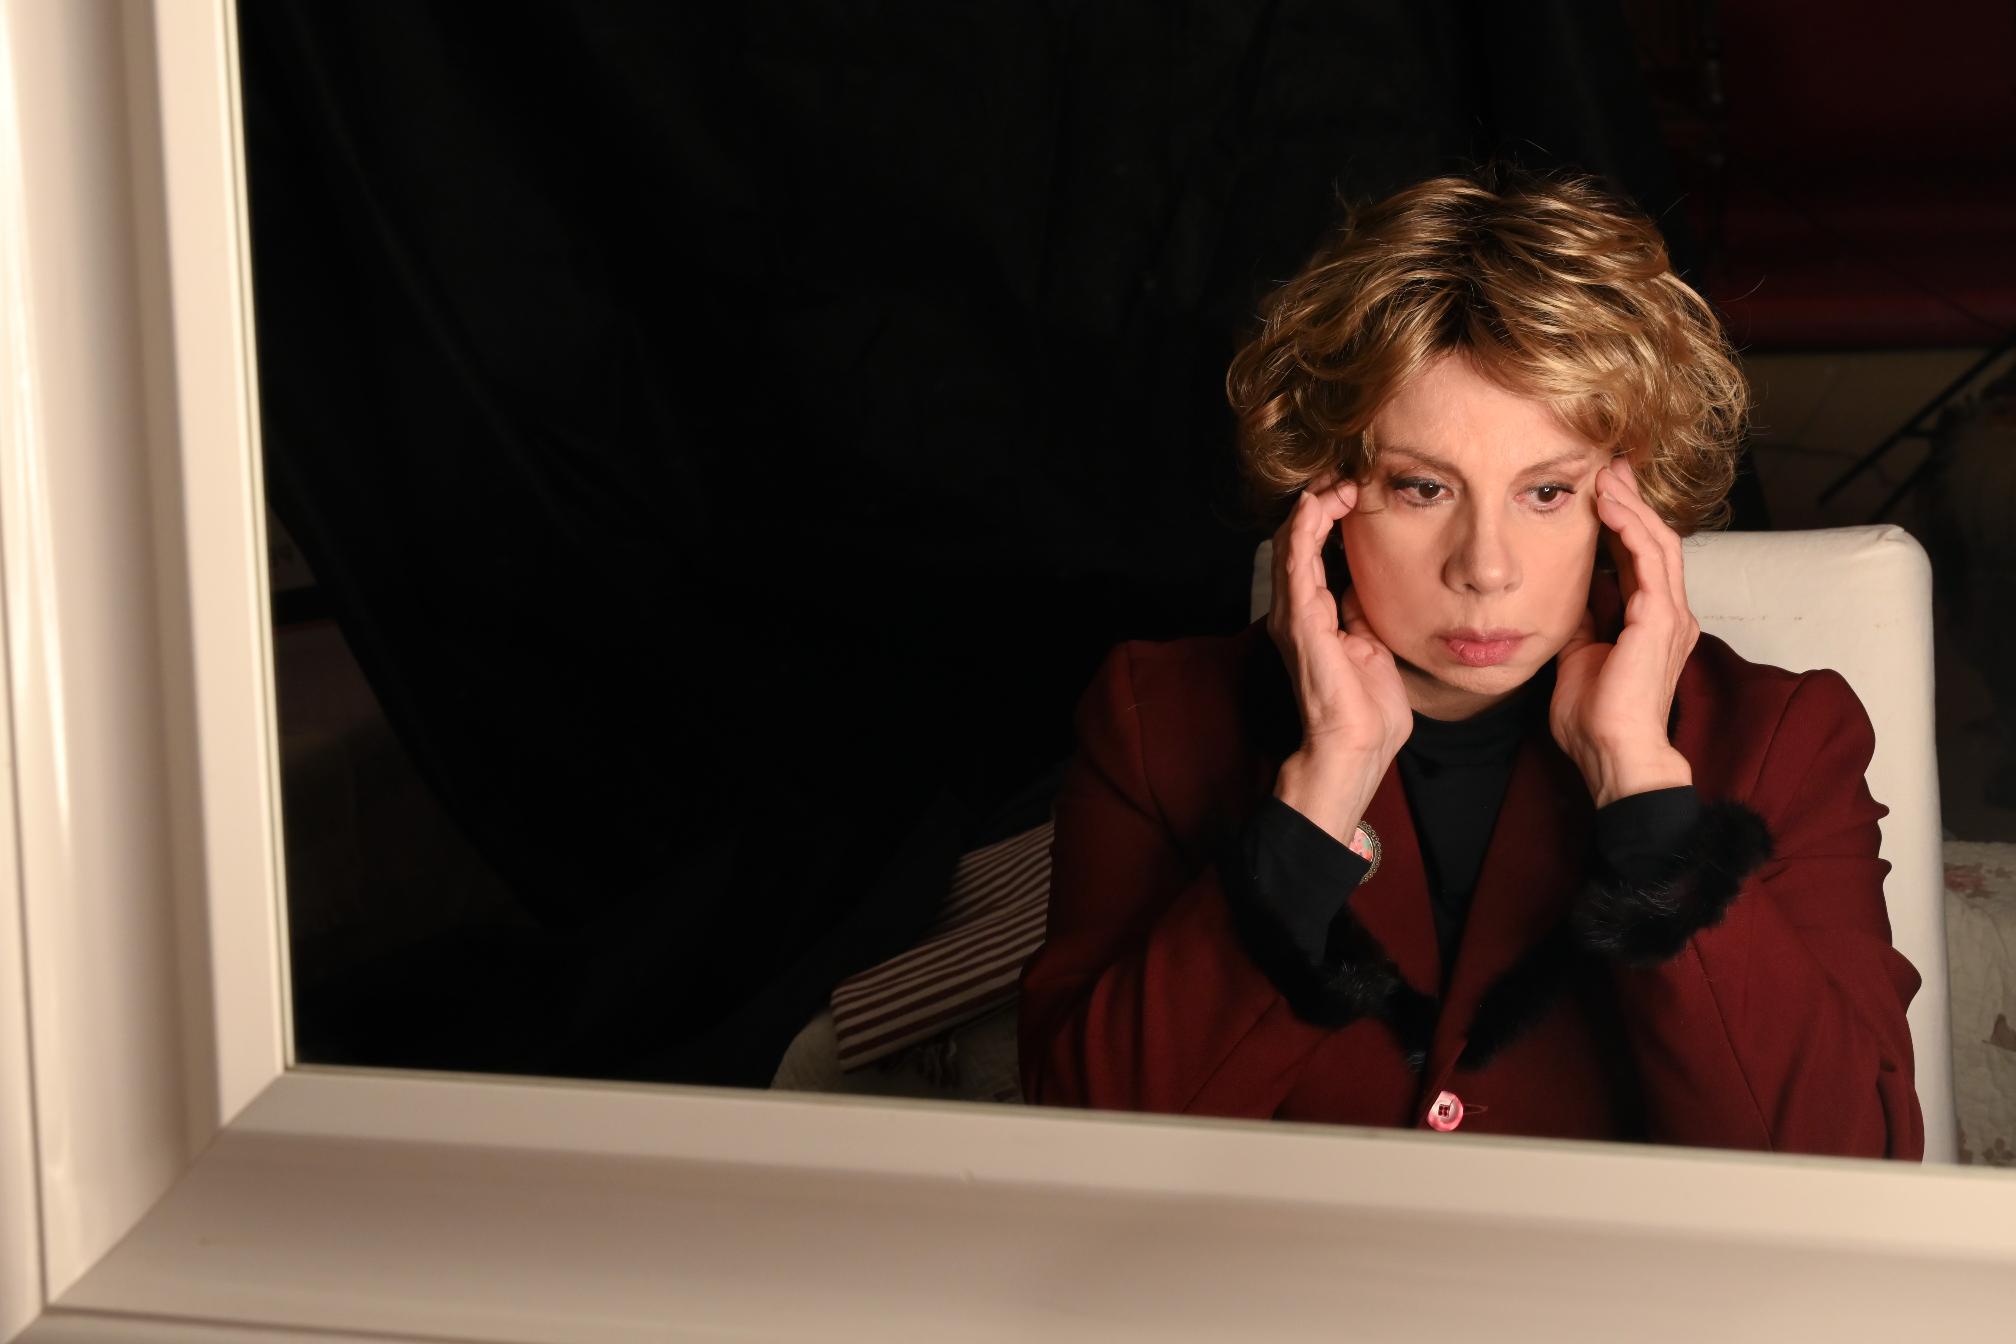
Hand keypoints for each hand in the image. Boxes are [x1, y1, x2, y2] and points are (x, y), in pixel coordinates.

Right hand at [1266, 475, 1411, 841]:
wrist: (1354, 749)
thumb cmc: (1366, 710)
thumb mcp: (1373, 645)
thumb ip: (1363, 613)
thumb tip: (1367, 586)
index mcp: (1313, 616)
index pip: (1313, 551)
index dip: (1329, 517)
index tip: (1356, 490)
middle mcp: (1295, 610)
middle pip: (1297, 539)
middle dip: (1320, 502)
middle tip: (1346, 472)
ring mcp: (1293, 615)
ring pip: (1292, 543)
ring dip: (1313, 507)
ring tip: (1336, 479)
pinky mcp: (1298, 622)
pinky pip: (1295, 563)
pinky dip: (1303, 529)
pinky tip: (1317, 503)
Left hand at [1550, 456, 1696, 808]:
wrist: (1614, 755)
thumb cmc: (1596, 718)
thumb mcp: (1580, 657)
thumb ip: (1584, 624)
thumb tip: (1570, 596)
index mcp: (1652, 621)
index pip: (1640, 558)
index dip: (1623, 522)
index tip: (1600, 492)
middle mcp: (1668, 613)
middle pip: (1654, 540)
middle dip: (1630, 501)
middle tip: (1607, 466)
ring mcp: (1669, 616)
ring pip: (1656, 542)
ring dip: (1629, 506)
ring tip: (1606, 475)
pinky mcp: (1660, 621)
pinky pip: (1648, 562)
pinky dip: (1628, 530)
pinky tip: (1608, 507)